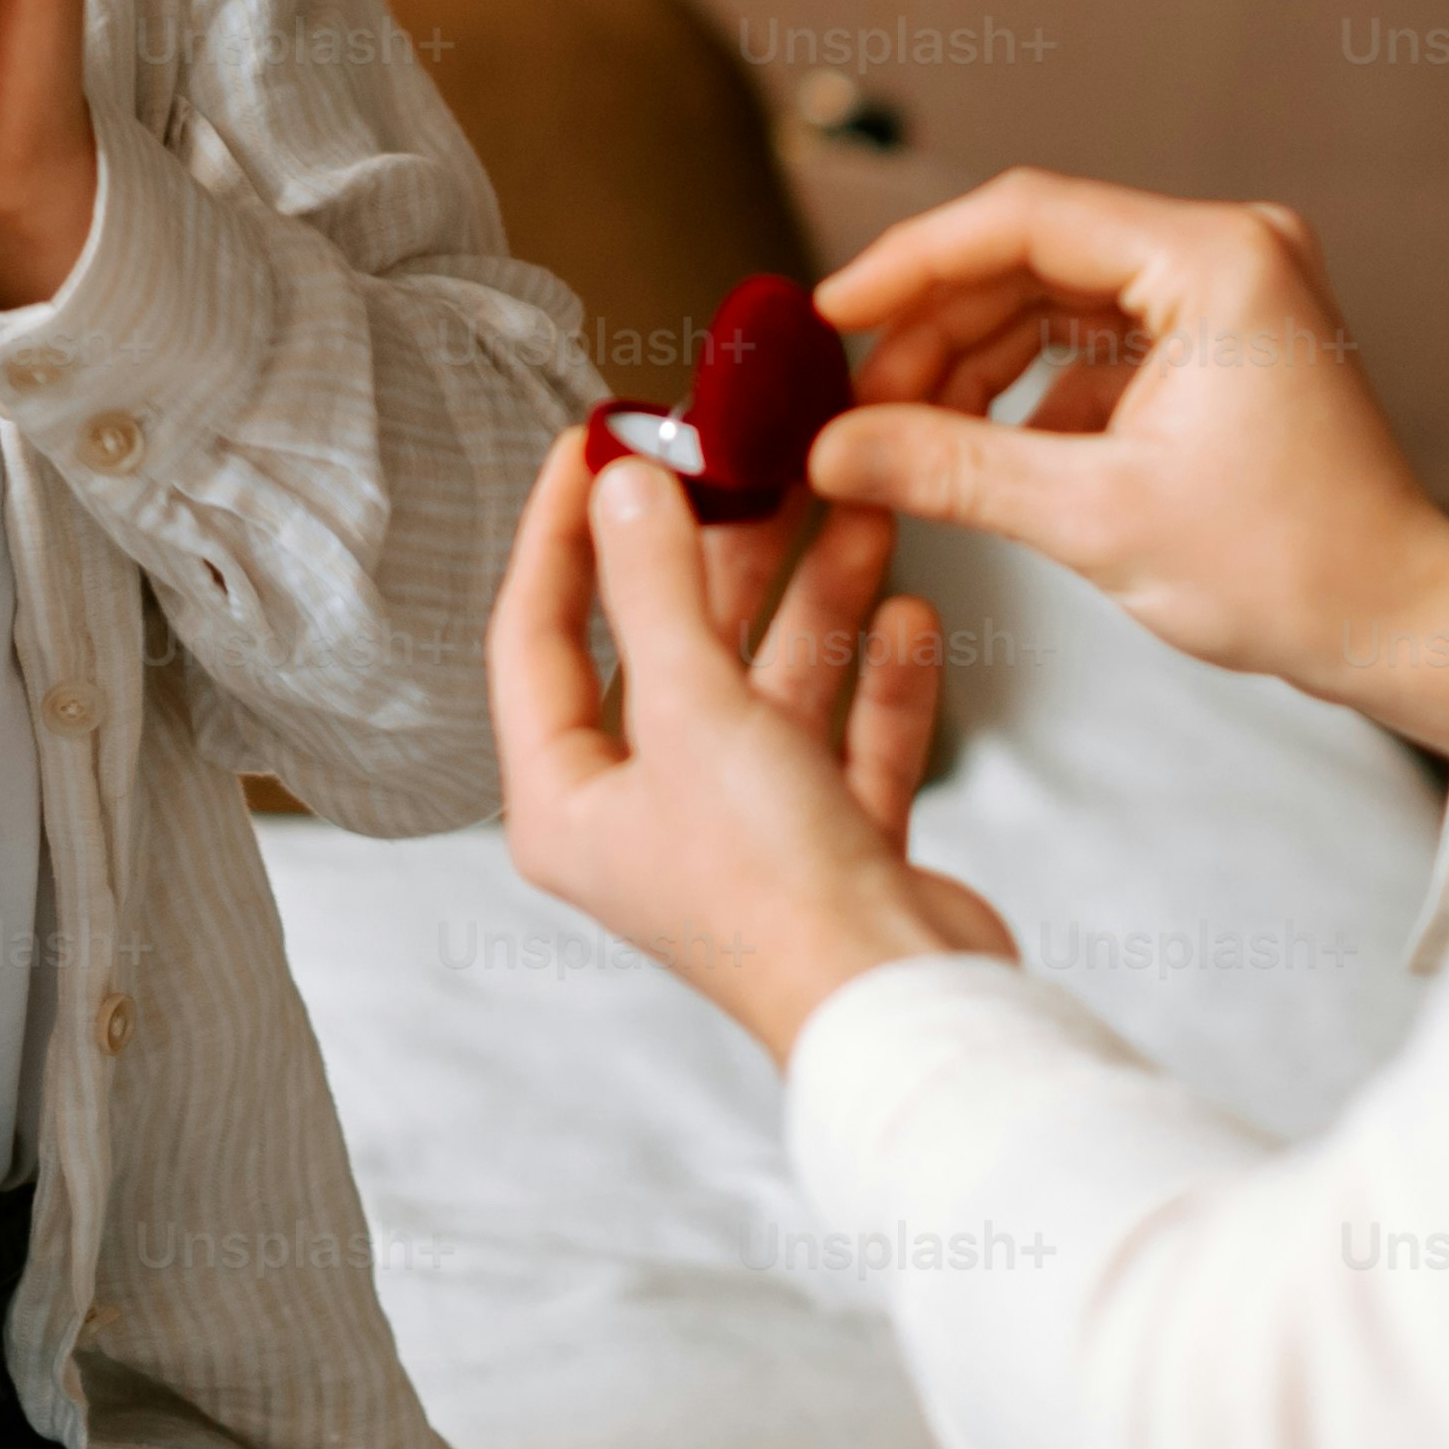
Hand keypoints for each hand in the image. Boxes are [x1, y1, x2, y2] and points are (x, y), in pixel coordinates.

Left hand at [491, 421, 1015, 1066]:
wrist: (902, 1006)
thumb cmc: (774, 891)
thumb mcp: (693, 708)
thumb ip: (655, 586)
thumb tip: (623, 484)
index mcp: (569, 803)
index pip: (538, 635)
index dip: (561, 529)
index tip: (593, 441)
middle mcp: (647, 819)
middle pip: (667, 649)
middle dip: (719, 552)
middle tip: (748, 458)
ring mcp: (743, 835)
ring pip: (769, 686)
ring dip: (817, 599)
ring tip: (859, 507)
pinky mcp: (832, 850)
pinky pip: (847, 740)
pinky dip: (878, 683)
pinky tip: (910, 614)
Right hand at [806, 171, 1448, 755]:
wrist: (1393, 624)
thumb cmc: (1287, 570)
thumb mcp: (1096, 518)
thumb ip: (952, 469)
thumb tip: (830, 451)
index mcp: (1215, 258)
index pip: (1026, 217)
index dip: (913, 261)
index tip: (829, 311)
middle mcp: (1226, 249)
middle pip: (1033, 254)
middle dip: (936, 329)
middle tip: (855, 405)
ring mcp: (1226, 290)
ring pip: (1053, 298)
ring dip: (973, 364)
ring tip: (902, 437)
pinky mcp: (1217, 337)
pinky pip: (1092, 339)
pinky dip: (1029, 392)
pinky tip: (985, 457)